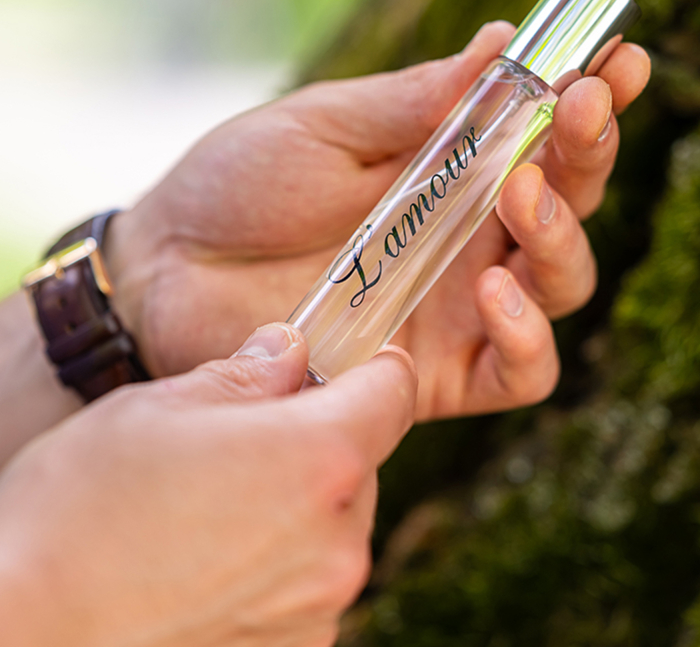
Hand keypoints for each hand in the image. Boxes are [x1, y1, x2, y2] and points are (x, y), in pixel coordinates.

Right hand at [0, 325, 416, 646]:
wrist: (23, 635)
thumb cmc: (80, 511)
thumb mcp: (160, 408)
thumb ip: (247, 375)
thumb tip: (290, 352)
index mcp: (317, 458)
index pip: (393, 391)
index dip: (374, 365)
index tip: (350, 359)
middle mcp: (338, 540)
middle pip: (362, 459)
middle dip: (322, 436)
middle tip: (252, 436)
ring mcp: (321, 606)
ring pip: (337, 521)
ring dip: (300, 501)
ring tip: (218, 506)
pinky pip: (311, 580)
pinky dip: (282, 560)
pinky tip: (213, 560)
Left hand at [108, 23, 649, 419]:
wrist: (169, 270)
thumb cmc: (244, 186)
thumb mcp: (326, 126)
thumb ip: (415, 100)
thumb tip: (502, 38)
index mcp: (452, 173)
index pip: (545, 138)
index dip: (591, 103)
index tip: (618, 59)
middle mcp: (470, 239)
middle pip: (572, 208)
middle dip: (589, 157)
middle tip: (576, 110)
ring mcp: (460, 309)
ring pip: (561, 286)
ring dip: (562, 239)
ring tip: (523, 193)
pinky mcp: (435, 373)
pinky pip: (520, 372)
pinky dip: (528, 337)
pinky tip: (495, 290)